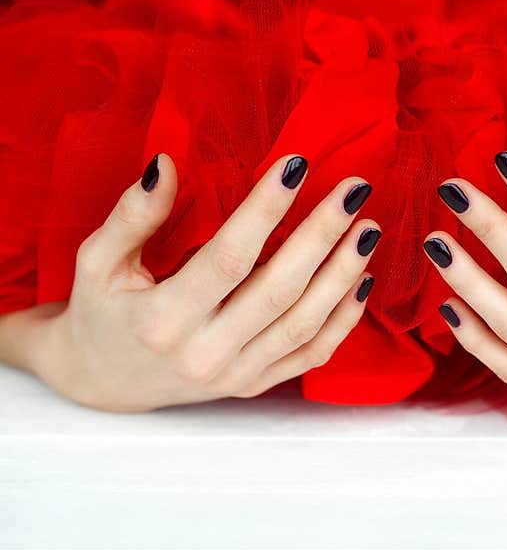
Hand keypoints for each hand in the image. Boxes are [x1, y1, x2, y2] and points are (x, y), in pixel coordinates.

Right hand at [23, 153, 378, 410]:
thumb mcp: (96, 262)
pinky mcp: (254, 385)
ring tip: (368, 229)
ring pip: (304, 324)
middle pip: (279, 291)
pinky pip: (311, 354)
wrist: (101, 383)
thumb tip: (166, 164)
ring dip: (343, 274)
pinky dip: (343, 319)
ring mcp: (235, 375)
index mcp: (162, 320)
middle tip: (354, 191)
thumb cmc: (100, 312)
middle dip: (322, 236)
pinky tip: (363, 279)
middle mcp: (204, 354)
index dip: (265, 210)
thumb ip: (132, 216)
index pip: (227, 258)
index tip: (297, 165)